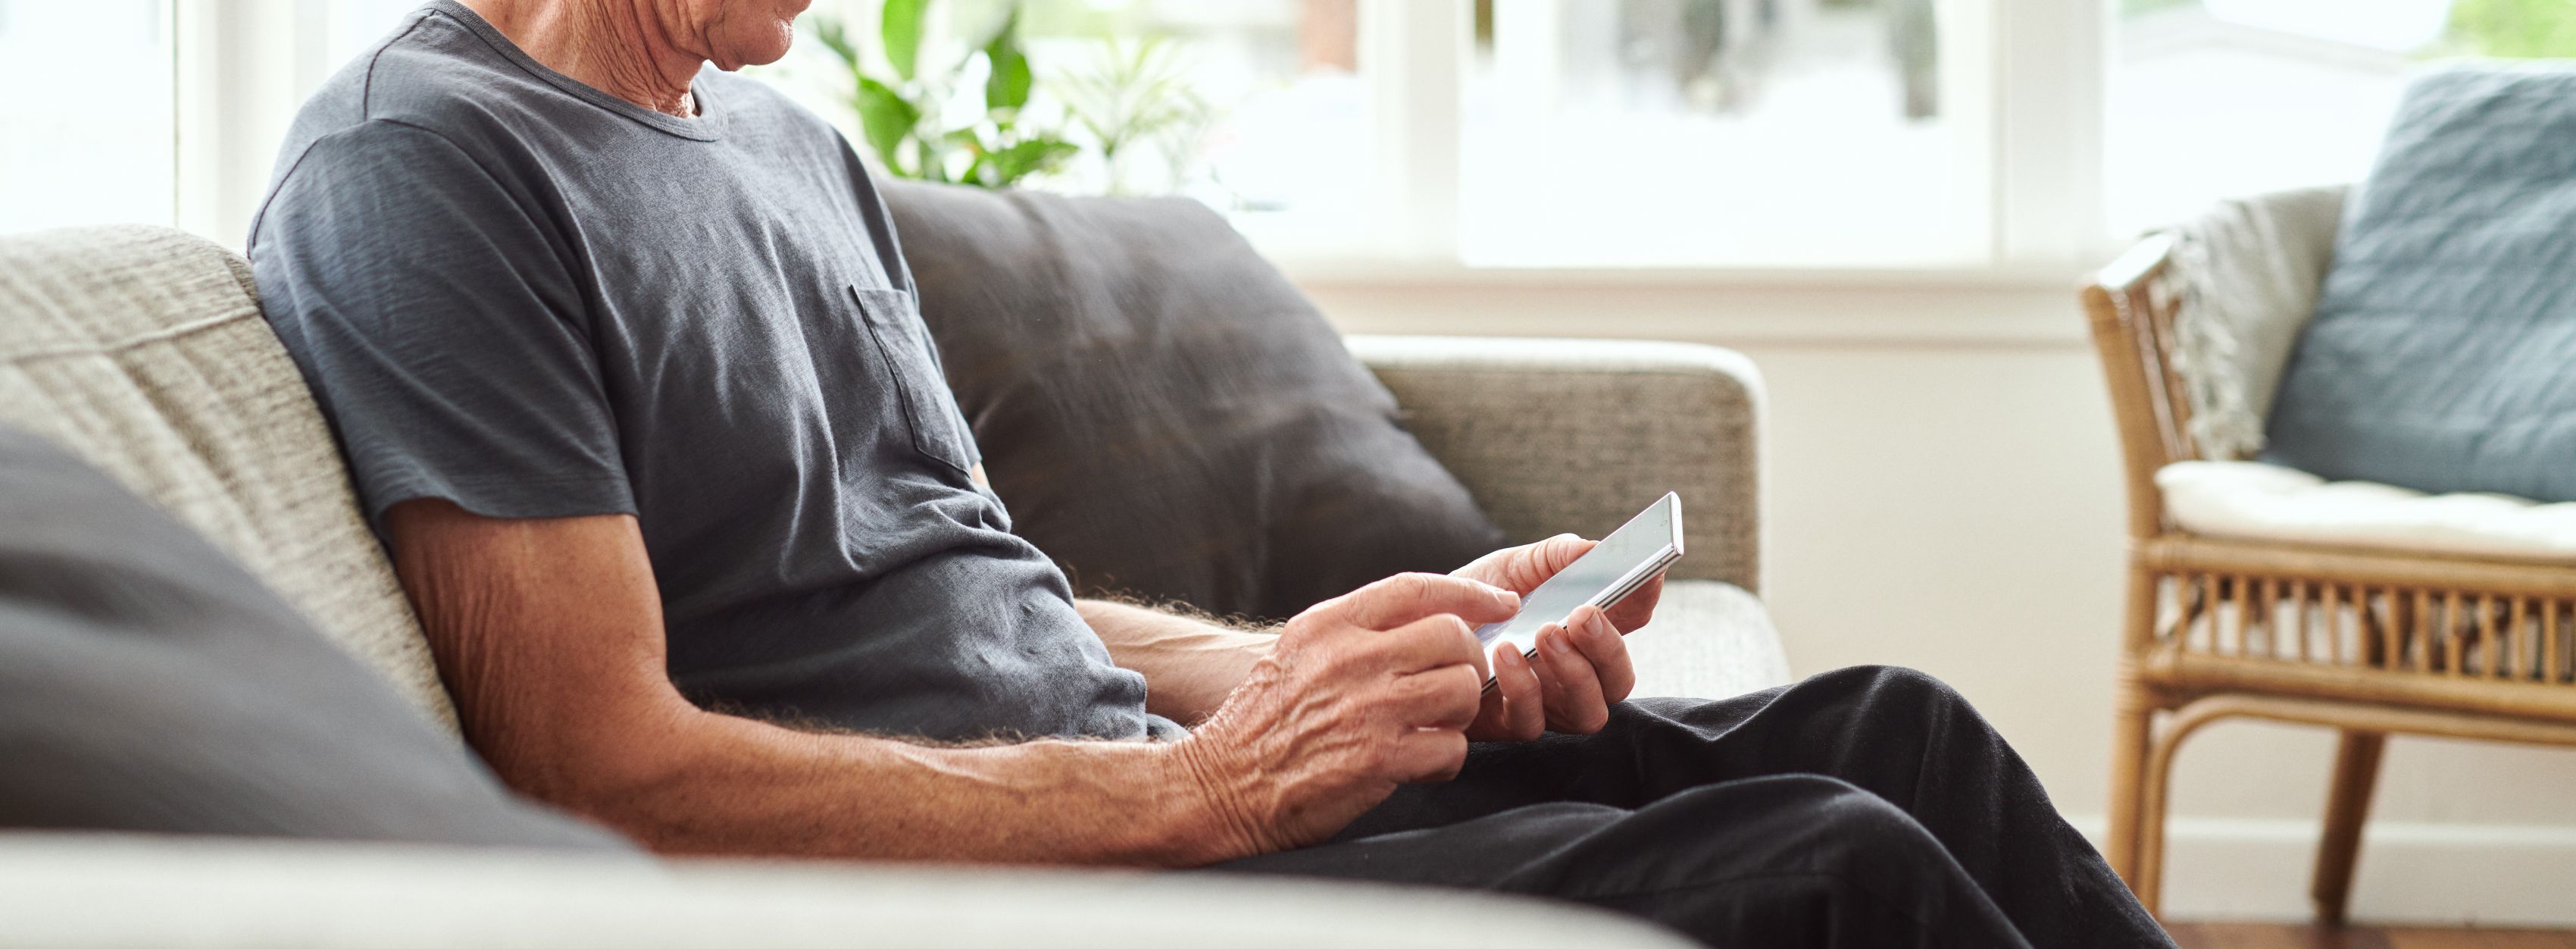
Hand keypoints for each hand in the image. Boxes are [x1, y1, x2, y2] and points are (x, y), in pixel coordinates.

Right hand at [1174, 573, 1519, 854]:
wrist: (1220, 786)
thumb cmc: (1262, 724)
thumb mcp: (1297, 653)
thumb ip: (1354, 633)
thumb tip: (1430, 621)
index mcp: (1328, 624)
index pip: (1416, 588)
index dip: (1470, 594)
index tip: (1501, 603)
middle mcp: (1349, 658)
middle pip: (1453, 636)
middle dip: (1466, 662)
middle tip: (1451, 687)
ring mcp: (1368, 708)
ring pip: (1462, 689)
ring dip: (1458, 713)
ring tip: (1431, 728)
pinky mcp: (1380, 759)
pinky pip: (1452, 747)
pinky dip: (1445, 759)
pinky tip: (1419, 764)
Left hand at [1449, 534, 1661, 740]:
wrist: (1420, 627)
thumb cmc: (1477, 598)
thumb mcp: (1515, 566)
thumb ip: (1555, 557)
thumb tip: (1593, 549)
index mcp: (1586, 630)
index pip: (1633, 619)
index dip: (1644, 598)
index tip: (1644, 575)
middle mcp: (1577, 674)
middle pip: (1619, 679)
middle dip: (1609, 647)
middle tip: (1582, 615)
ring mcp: (1549, 705)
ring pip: (1589, 712)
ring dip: (1573, 672)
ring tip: (1545, 634)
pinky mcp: (1511, 724)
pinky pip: (1532, 721)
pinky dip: (1523, 687)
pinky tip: (1505, 654)